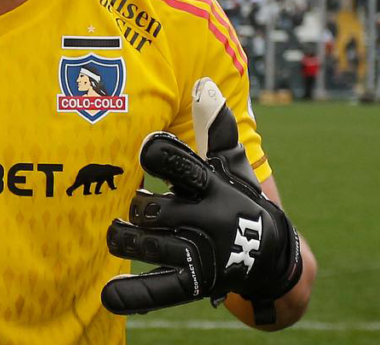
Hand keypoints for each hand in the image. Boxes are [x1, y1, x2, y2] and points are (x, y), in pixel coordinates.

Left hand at [101, 78, 301, 323]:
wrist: (270, 257)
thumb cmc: (238, 198)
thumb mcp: (231, 163)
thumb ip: (216, 126)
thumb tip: (204, 84)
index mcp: (213, 185)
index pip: (182, 166)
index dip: (159, 156)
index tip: (143, 148)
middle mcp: (207, 220)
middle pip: (154, 210)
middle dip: (137, 205)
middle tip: (133, 203)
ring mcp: (201, 254)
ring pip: (150, 247)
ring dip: (125, 240)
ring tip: (113, 232)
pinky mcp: (196, 283)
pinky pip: (160, 291)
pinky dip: (133, 294)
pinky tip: (108, 294)